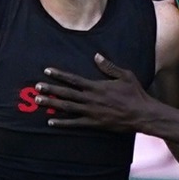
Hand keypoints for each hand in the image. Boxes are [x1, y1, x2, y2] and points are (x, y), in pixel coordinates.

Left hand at [35, 54, 151, 130]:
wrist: (142, 114)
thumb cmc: (135, 93)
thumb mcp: (125, 75)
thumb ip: (109, 66)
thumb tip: (96, 56)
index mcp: (96, 86)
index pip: (73, 79)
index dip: (59, 75)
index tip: (47, 71)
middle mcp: (91, 99)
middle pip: (66, 93)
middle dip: (50, 90)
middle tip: (36, 88)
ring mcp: (91, 112)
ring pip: (67, 108)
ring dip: (51, 104)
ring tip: (38, 102)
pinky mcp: (94, 123)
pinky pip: (75, 123)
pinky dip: (62, 123)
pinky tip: (50, 122)